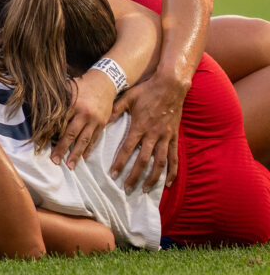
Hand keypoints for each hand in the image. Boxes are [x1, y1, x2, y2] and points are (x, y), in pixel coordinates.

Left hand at [51, 69, 117, 169]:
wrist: (105, 81)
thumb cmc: (82, 85)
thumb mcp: (67, 89)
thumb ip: (56, 101)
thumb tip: (40, 111)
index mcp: (73, 104)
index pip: (59, 122)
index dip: (51, 134)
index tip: (42, 145)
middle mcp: (84, 114)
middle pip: (71, 134)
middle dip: (62, 149)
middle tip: (55, 161)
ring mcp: (95, 120)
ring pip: (84, 140)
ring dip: (76, 154)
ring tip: (70, 166)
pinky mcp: (102, 123)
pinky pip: (94, 139)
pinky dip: (88, 149)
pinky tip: (83, 157)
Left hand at [109, 74, 187, 190]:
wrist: (171, 85)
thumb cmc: (147, 90)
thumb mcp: (127, 98)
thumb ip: (114, 110)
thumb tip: (100, 120)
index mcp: (139, 126)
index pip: (127, 149)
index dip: (120, 163)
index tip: (113, 175)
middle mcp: (153, 134)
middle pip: (143, 160)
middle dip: (134, 176)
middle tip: (127, 189)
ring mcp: (165, 137)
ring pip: (160, 162)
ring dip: (153, 177)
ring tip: (145, 189)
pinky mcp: (174, 137)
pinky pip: (174, 157)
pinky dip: (173, 171)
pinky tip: (169, 183)